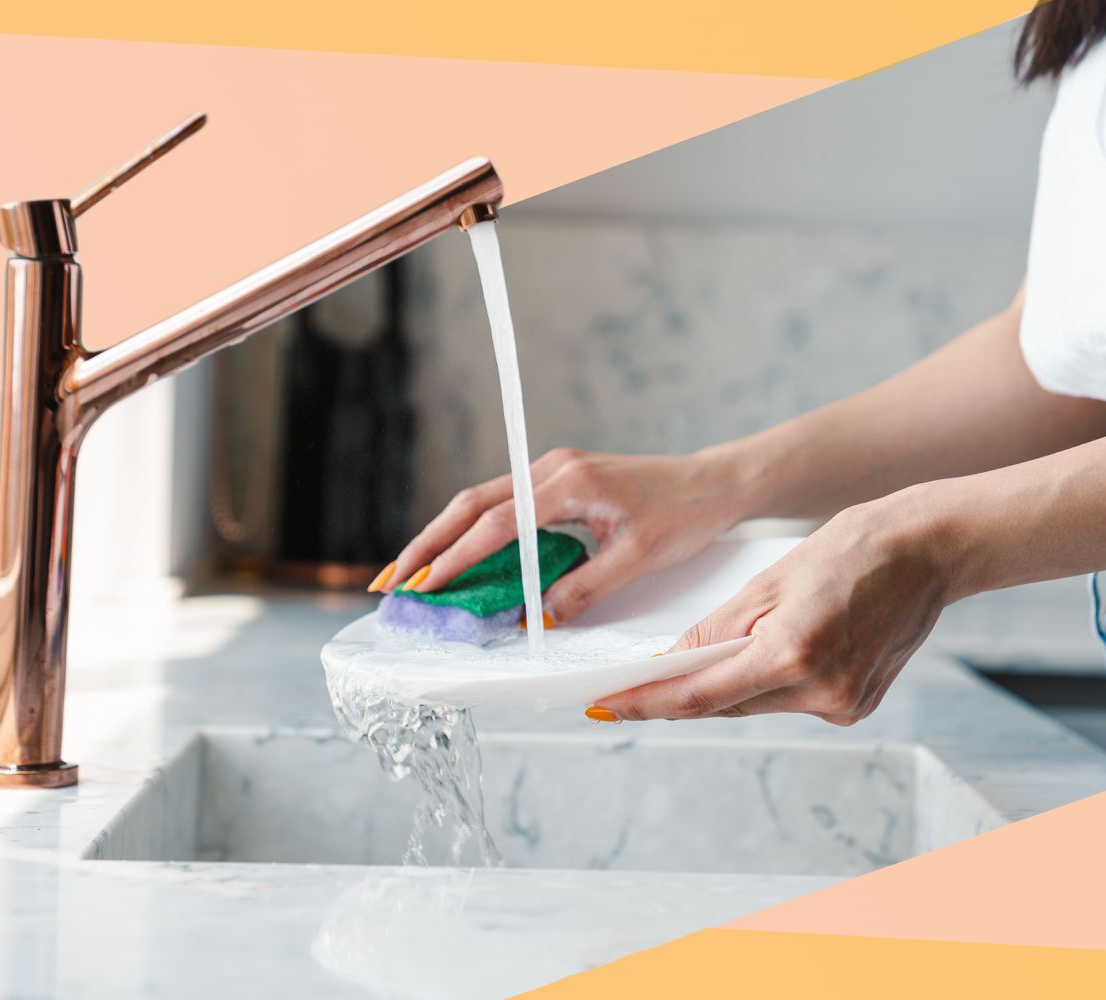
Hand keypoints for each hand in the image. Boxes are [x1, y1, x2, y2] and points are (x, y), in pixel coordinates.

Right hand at [375, 449, 751, 622]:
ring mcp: (553, 471)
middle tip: (390, 583)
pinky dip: (475, 535)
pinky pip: (505, 507)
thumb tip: (533, 618)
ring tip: (410, 576)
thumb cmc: (685, 514)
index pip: (496, 525)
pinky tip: (458, 561)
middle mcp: (552, 469)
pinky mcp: (559, 481)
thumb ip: (581, 588)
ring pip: (481, 504)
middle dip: (427, 546)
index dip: (455, 559)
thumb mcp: (636, 559)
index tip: (423, 589)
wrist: (715, 483)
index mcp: (568, 483)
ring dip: (444, 539)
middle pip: (471, 506)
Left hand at [595, 487, 960, 724]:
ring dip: (734, 680)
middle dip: (686, 688)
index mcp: (792, 654)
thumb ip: (714, 630)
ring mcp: (844, 705)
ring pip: (759, 703)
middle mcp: (820, 692)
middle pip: (727, 703)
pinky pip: (793, 700)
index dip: (645, 703)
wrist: (928, 551)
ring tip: (744, 636)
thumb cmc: (851, 549)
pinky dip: (773, 679)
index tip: (604, 706)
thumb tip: (667, 666)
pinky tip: (787, 645)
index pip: (699, 696)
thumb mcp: (769, 580)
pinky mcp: (858, 707)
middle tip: (644, 677)